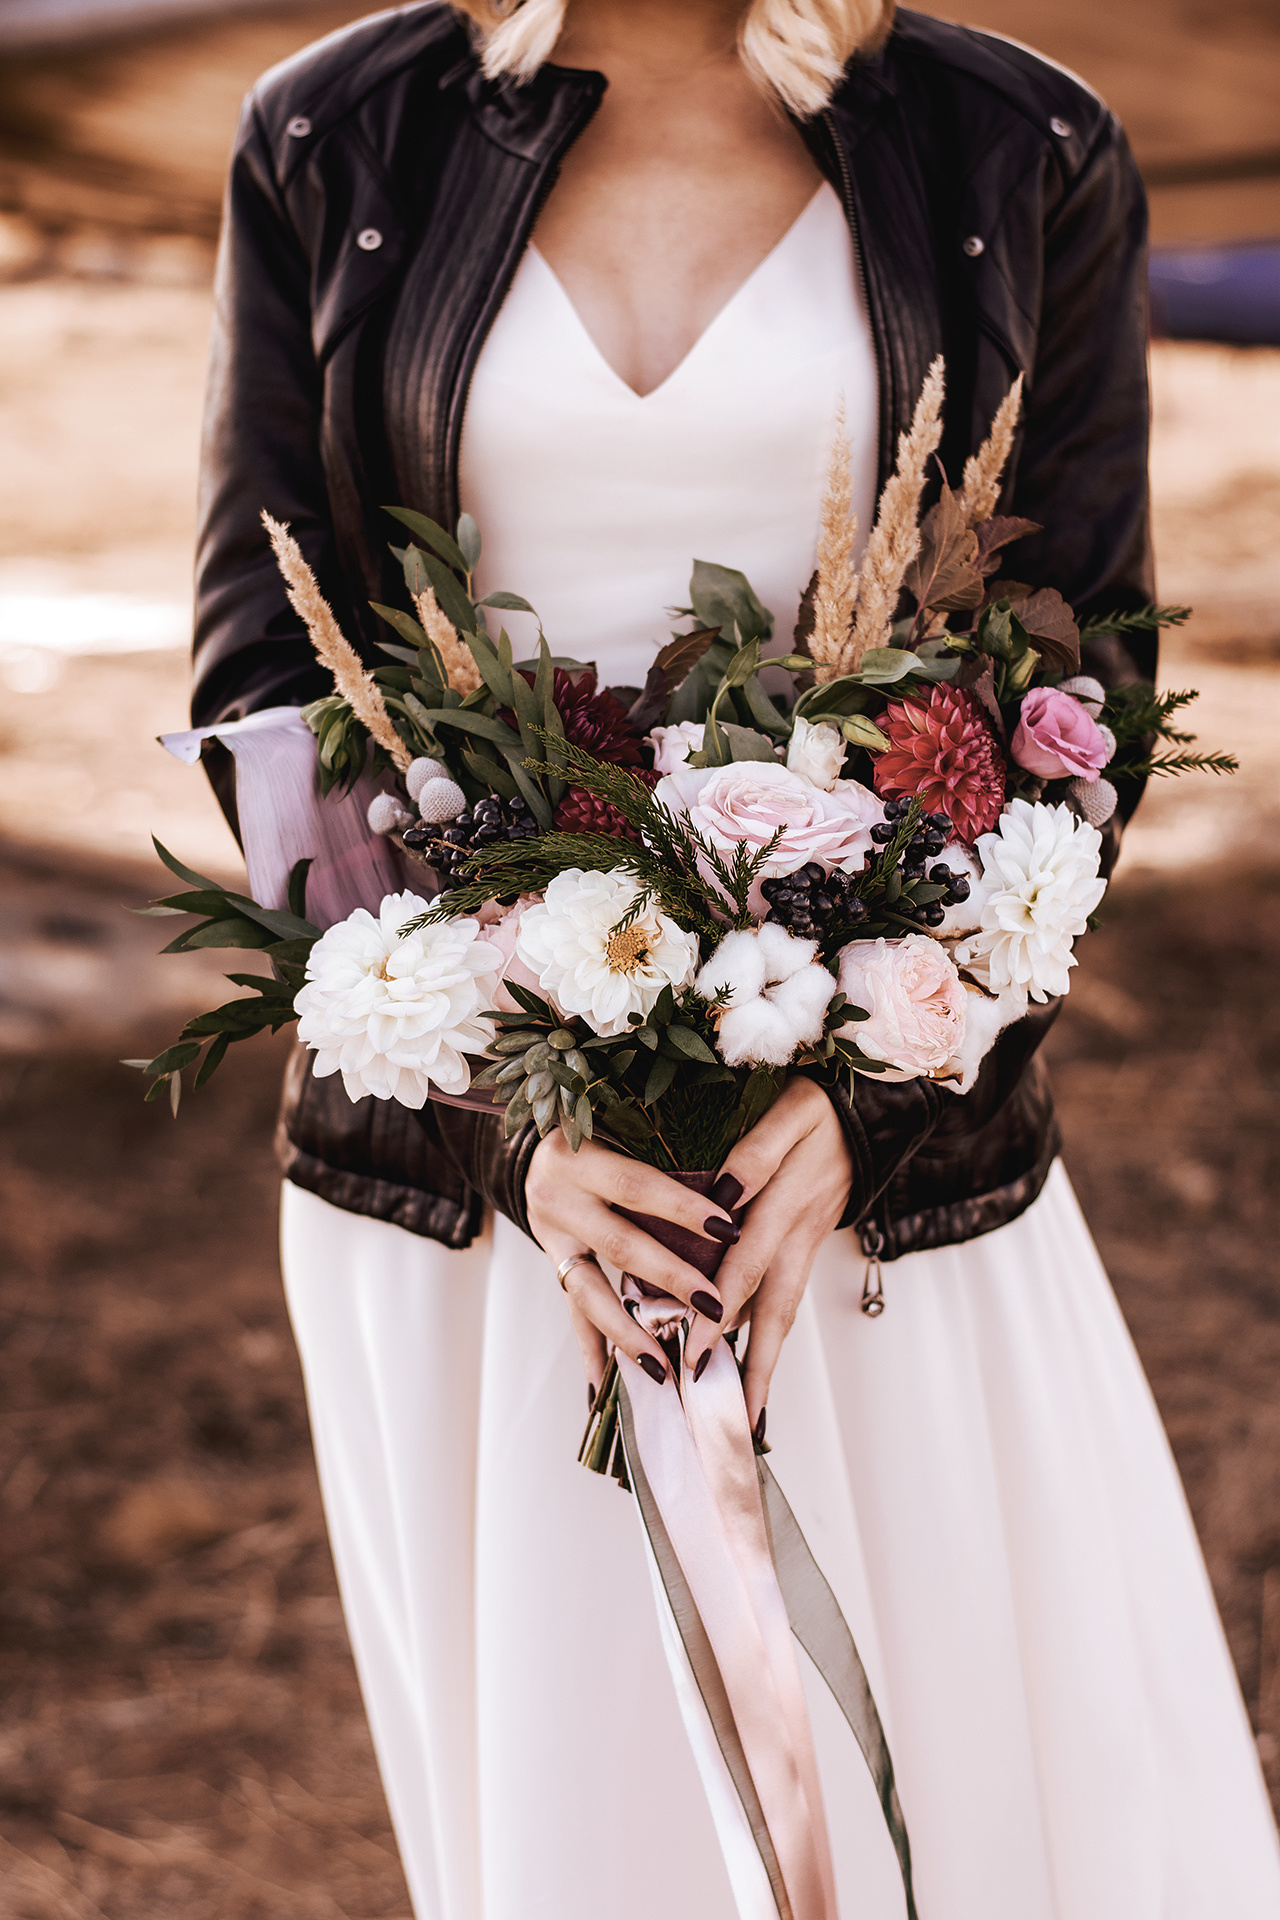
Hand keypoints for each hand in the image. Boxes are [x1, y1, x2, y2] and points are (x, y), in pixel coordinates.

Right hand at [525, 1130, 738, 1401]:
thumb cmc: (602, 1117)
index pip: (637, 1186)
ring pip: (590, 1292)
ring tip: (662, 1367)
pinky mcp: (552, 1260)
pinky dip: (591, 1348)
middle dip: (670, 1279)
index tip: (729, 1230)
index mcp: (577, 1154)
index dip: (682, 1208)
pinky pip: (573, 1310)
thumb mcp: (623, 1114)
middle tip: (714, 1307)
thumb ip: (666, 1140)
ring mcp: (548, 1233)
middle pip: (620, 1245)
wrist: (540, 1132)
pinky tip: (604, 1384)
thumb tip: (734, 1177)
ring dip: (628, 1332)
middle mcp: (554, 1195)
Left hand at [686, 1079, 853, 1435]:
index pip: (745, 1264)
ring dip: (765, 1363)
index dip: (719, 1307)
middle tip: (733, 1418)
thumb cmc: (823, 1108)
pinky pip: (787, 1299)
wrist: (875, 1111)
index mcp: (787, 1204)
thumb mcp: (791, 1113)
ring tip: (747, 1413)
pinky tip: (751, 1362)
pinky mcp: (809, 1246)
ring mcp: (807, 1245)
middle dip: (752, 1366)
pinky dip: (770, 1335)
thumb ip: (756, 1153)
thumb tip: (724, 1199)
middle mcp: (798, 1236)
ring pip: (784, 1314)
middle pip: (774, 1312)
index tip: (693, 1350)